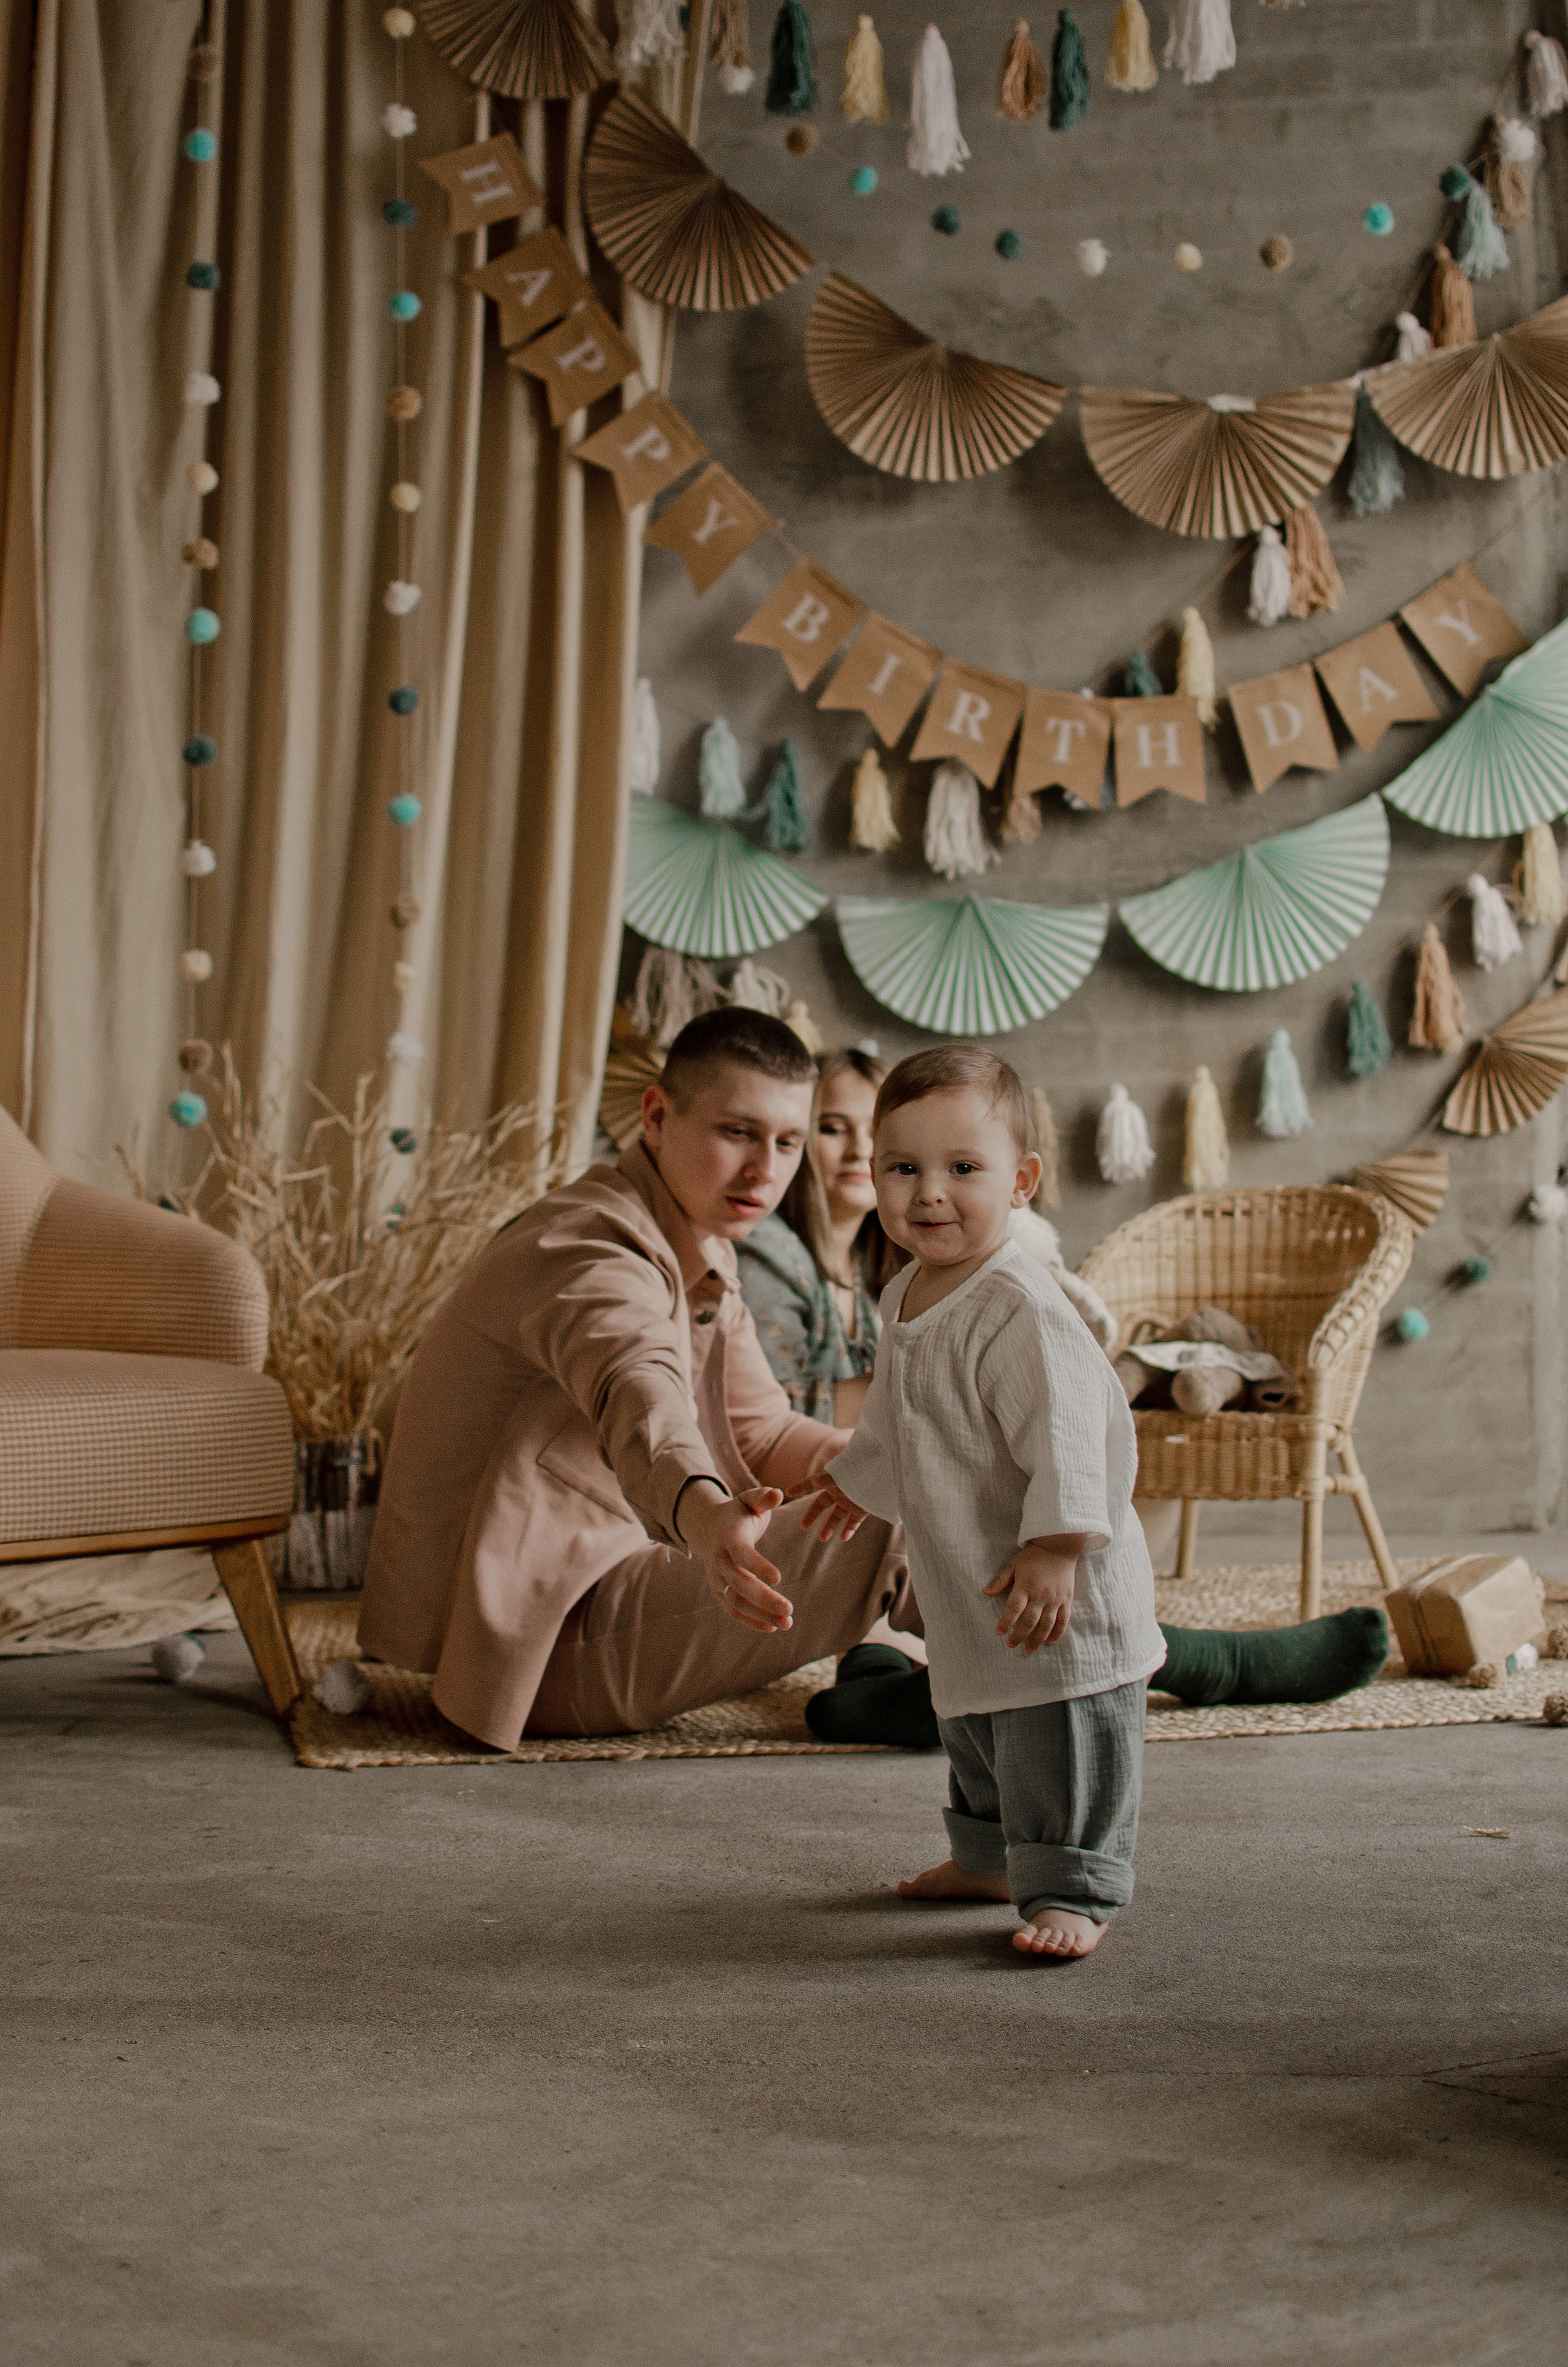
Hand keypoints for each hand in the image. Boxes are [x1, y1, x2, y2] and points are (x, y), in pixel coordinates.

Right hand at [679, 1480, 792, 1633]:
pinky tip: (772, 1627)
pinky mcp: (718, 1590)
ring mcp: (716, 1577)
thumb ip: (763, 1497)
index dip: (758, 1566)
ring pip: (735, 1601)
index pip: (741, 1553)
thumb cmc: (738, 1513)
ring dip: (760, 1614)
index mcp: (727, 1535)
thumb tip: (778, 1494)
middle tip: (790, 1608)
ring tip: (787, 1623)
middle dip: (763, 1597)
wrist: (708, 1527)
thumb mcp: (749, 1500)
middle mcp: (718, 1558)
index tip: (779, 1579)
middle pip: (738, 1582)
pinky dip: (750, 1620)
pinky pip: (732, 1610)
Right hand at [794, 1472, 868, 1545]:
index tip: (788, 1492)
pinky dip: (848, 1530)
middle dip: (812, 1515)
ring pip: (836, 1516)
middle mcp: (840, 1490)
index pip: (813, 1482)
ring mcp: (851, 1500)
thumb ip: (831, 1477)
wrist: (890, 1473)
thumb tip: (815, 1479)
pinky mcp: (863, 1509)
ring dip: (829, 1527)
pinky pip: (853, 1522)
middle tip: (803, 1526)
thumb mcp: (846, 1472)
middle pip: (821, 1504)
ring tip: (822, 1539)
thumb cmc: (868, 1469)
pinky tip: (843, 1538)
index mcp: (834, 1478)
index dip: (801, 1486)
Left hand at [982, 1535, 1082, 1652]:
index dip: (1006, 1622)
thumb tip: (985, 1592)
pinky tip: (1050, 1641)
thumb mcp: (1014, 1565)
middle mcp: (1041, 1595)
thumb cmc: (1033, 1556)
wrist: (1059, 1547)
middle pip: (1029, 1621)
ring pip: (1046, 1625)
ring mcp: (1055, 1599)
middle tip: (1011, 1645)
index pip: (1014, 1608)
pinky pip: (1063, 1620)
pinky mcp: (1066, 1600)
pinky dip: (1057, 1632)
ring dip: (1037, 1639)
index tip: (999, 1633)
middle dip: (1019, 1635)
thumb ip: (1000, 1580)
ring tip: (1029, 1649)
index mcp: (1026, 1586)